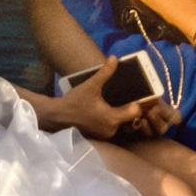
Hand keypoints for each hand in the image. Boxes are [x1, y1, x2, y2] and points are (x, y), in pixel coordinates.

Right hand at [50, 58, 166, 140]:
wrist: (57, 117)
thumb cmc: (74, 101)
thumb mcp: (90, 85)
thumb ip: (105, 72)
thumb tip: (114, 58)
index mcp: (112, 117)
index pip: (136, 112)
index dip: (138, 104)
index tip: (137, 96)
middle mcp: (111, 129)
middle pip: (129, 119)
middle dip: (128, 108)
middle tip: (127, 98)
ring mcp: (105, 135)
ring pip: (121, 124)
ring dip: (120, 115)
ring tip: (116, 103)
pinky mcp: (100, 137)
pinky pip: (112, 128)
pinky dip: (112, 120)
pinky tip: (106, 111)